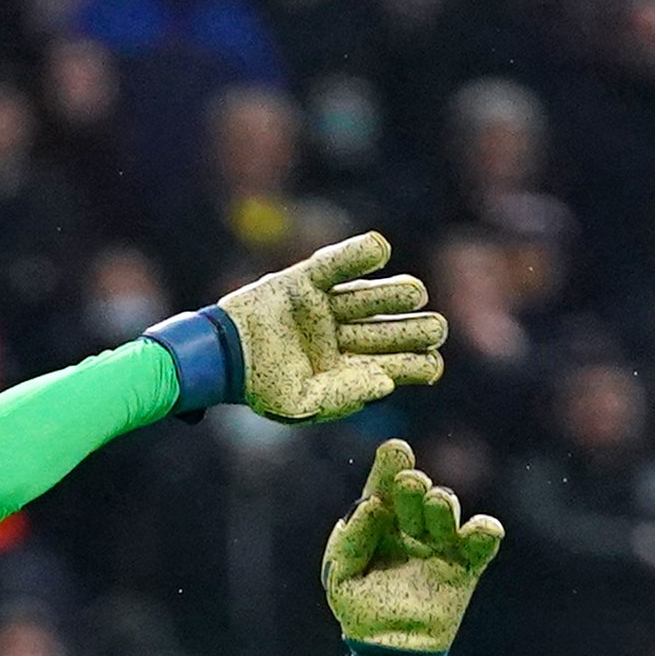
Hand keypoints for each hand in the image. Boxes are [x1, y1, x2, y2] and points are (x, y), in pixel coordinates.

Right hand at [218, 230, 446, 424]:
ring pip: (369, 298)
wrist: (218, 358)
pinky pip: (336, 265)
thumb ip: (343, 396)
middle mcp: (342, 336)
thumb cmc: (259, 387)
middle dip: (415, 330)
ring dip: (395, 294)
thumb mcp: (301, 405)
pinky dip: (357, 255)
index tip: (433, 365)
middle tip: (436, 328)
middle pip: (388, 330)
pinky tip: (380, 250)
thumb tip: (386, 384)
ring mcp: (326, 307)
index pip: (393, 365)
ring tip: (416, 294)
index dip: (418, 365)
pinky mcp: (305, 280)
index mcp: (348, 368)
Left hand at [321, 439, 504, 652]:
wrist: (387, 648)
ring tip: (436, 504)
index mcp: (381, 521)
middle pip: (417, 495)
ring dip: (443, 505)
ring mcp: (440, 544)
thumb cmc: (360, 607)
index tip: (396, 450)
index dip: (391, 465)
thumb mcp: (342, 574)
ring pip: (447, 512)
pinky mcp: (465, 566)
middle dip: (413, 487)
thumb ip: (351, 538)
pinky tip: (483, 528)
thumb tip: (373, 504)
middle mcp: (412, 526)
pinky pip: (482, 544)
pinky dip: (485, 532)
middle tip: (409, 485)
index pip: (386, 486)